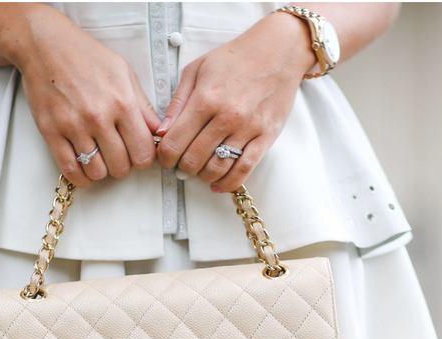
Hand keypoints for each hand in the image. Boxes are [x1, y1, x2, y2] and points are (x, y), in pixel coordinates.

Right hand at [6, 8, 161, 187]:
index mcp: (122, 102)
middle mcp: (98, 117)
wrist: (45, 45)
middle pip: (121, 166)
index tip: (138, 153)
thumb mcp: (123, 73)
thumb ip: (142, 106)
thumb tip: (158, 131)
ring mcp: (73, 126)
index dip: (144, 157)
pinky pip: (70, 169)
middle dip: (123, 165)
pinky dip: (80, 177)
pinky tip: (85, 170)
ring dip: (102, 170)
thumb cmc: (85, 55)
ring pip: (97, 172)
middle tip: (119, 155)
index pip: (143, 151)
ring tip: (101, 158)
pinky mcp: (51, 132)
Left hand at [154, 11, 316, 192]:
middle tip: (182, 163)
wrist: (278, 52)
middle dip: (182, 167)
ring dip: (203, 175)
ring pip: (217, 168)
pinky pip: (244, 170)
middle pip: (193, 160)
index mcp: (205, 98)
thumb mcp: (197, 70)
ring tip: (200, 168)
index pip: (174, 142)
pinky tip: (218, 183)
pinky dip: (228, 183)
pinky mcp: (266, 137)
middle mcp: (226, 116)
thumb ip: (178, 102)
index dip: (164, 156)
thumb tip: (163, 132)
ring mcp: (248, 129)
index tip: (165, 157)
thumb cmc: (236, 58)